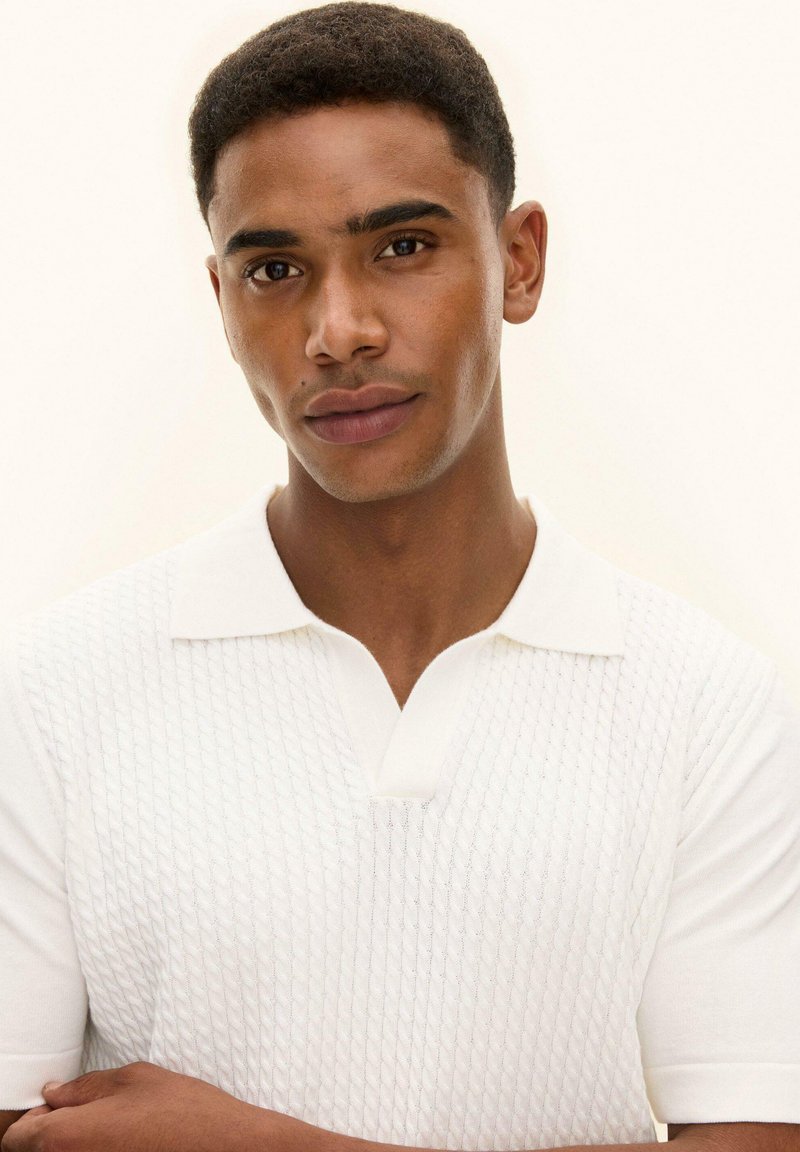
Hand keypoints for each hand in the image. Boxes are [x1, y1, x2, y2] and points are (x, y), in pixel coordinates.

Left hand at [0, 1060, 288, 1151]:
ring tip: (109, 1131)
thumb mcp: (135, 1080)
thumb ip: (86, 1087)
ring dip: (76, 1147)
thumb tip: (56, 1094)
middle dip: (52, 1135)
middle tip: (81, 1117)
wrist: (228, 1149)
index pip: (18, 1138)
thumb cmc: (186, 1113)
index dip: (32, 1119)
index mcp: (68, 1137)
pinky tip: (124, 1144)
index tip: (51, 1109)